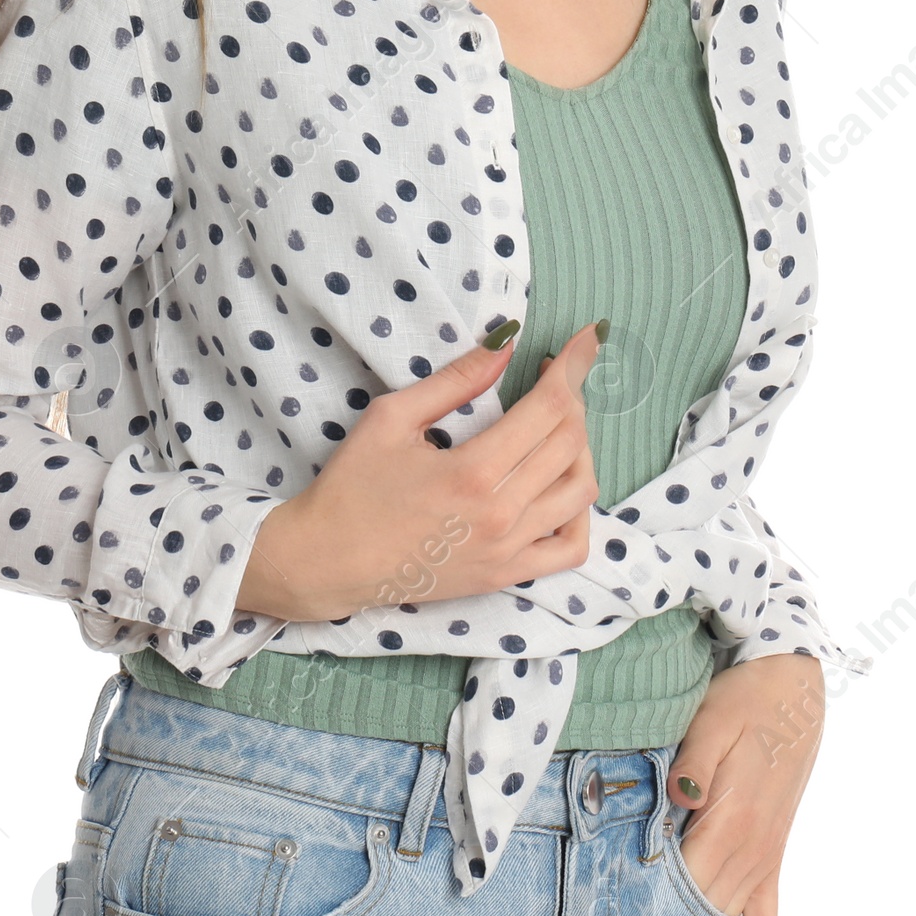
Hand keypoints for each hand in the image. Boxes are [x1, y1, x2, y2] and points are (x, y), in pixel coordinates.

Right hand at [236, 320, 603, 621]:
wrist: (329, 560)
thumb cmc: (352, 486)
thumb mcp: (391, 418)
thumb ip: (454, 381)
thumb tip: (506, 347)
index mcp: (473, 472)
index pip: (549, 407)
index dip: (574, 365)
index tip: (586, 339)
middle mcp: (500, 515)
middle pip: (570, 443)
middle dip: (573, 395)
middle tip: (553, 375)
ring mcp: (507, 551)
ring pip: (580, 492)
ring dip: (581, 447)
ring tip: (558, 424)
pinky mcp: (504, 576)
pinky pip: (570, 548)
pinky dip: (580, 512)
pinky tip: (561, 485)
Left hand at [666, 651, 825, 915]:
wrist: (793, 691)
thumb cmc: (746, 700)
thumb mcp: (713, 719)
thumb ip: (692, 764)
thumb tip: (677, 800)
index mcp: (731, 818)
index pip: (679, 876)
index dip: (643, 900)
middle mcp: (752, 850)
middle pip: (698, 908)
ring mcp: (765, 858)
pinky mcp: (772, 858)